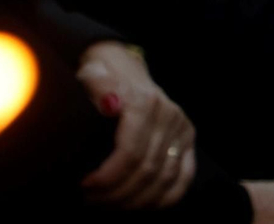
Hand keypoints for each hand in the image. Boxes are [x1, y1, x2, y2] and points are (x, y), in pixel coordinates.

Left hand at [76, 42, 195, 208]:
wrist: (124, 67)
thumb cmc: (103, 75)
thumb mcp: (93, 73)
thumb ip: (97, 86)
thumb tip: (110, 105)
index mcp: (145, 102)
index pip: (131, 153)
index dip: (108, 176)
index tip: (86, 186)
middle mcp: (169, 115)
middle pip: (146, 170)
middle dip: (116, 192)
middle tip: (92, 200)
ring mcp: (182, 129)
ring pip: (164, 180)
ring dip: (135, 200)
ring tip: (108, 204)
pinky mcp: (188, 140)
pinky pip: (183, 179)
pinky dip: (163, 199)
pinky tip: (140, 205)